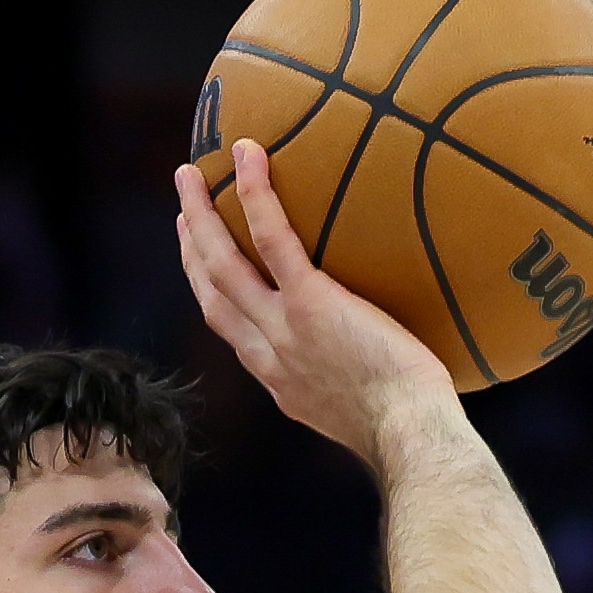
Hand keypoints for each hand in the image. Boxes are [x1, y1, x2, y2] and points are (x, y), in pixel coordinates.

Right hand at [172, 137, 466, 463]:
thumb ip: (348, 373)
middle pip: (212, 292)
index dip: (207, 288)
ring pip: (223, 265)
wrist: (409, 435)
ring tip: (192, 174)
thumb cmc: (408, 426)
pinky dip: (255, 196)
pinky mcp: (311, 305)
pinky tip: (249, 157)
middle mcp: (268, 354)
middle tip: (183, 205)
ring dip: (200, 217)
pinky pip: (274, 241)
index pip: (229, 327)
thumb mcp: (360, 408)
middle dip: (191, 248)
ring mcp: (283, 328)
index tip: (200, 256)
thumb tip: (379, 349)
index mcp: (278, 376)